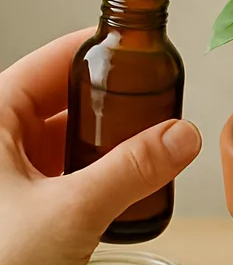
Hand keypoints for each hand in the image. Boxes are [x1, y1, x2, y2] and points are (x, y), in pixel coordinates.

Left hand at [0, 30, 200, 264]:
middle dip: (118, 101)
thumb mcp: (70, 213)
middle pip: (66, 98)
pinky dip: (104, 175)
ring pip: (71, 139)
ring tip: (159, 145)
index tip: (148, 52)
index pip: (53, 61)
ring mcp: (9, 178)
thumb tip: (183, 135)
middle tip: (166, 103)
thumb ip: (133, 169)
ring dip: (113, 142)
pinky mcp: (23, 211)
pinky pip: (71, 175)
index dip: (103, 52)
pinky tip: (136, 186)